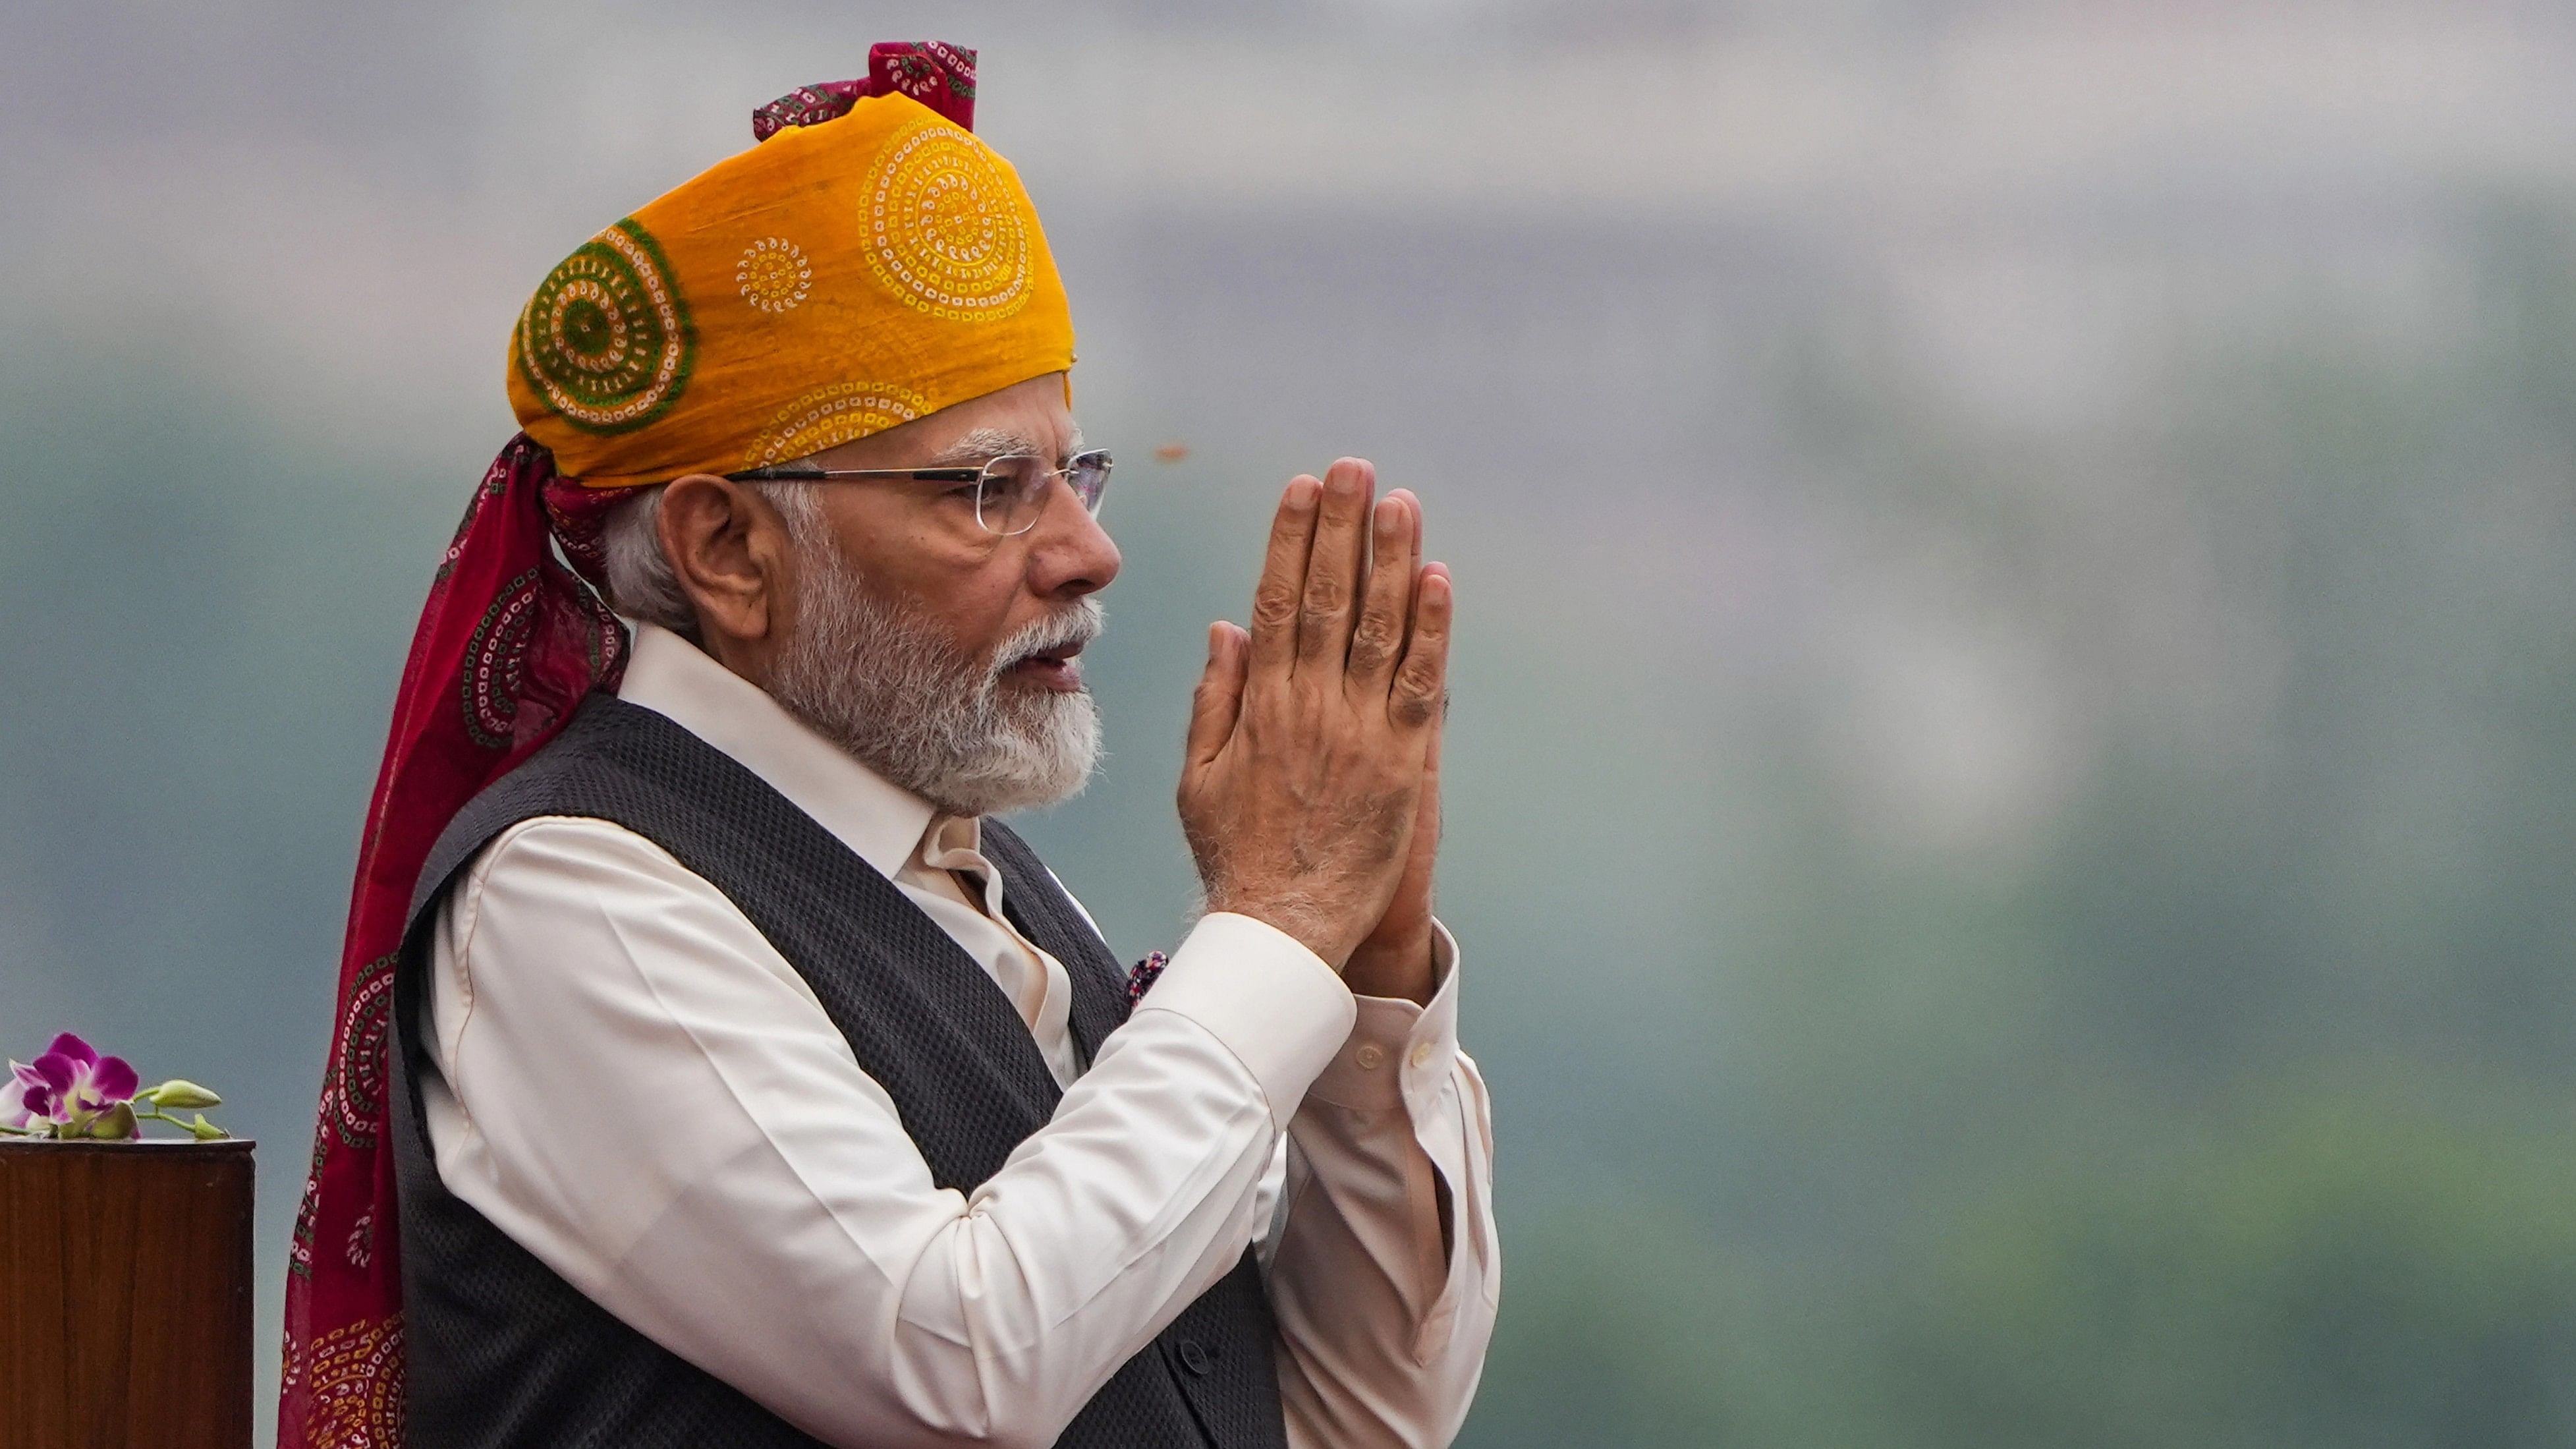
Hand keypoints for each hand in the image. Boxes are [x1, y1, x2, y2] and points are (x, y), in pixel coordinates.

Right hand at [1178, 461, 1452, 968]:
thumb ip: (1215, 698)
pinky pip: (1421, 684)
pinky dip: (1432, 630)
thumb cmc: (1238, 857)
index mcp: (1260, 705)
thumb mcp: (1199, 776)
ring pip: (1378, 628)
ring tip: (1399, 500)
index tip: (1300, 488)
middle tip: (1353, 467)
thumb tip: (1227, 628)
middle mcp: (1309, 706)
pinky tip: (1439, 579)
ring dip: (1391, 558)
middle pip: (1327, 597)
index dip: (1289, 539)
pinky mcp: (1401, 764)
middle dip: (1340, 527)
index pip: (1275, 601)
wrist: (1281, 927)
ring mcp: (1358, 732)